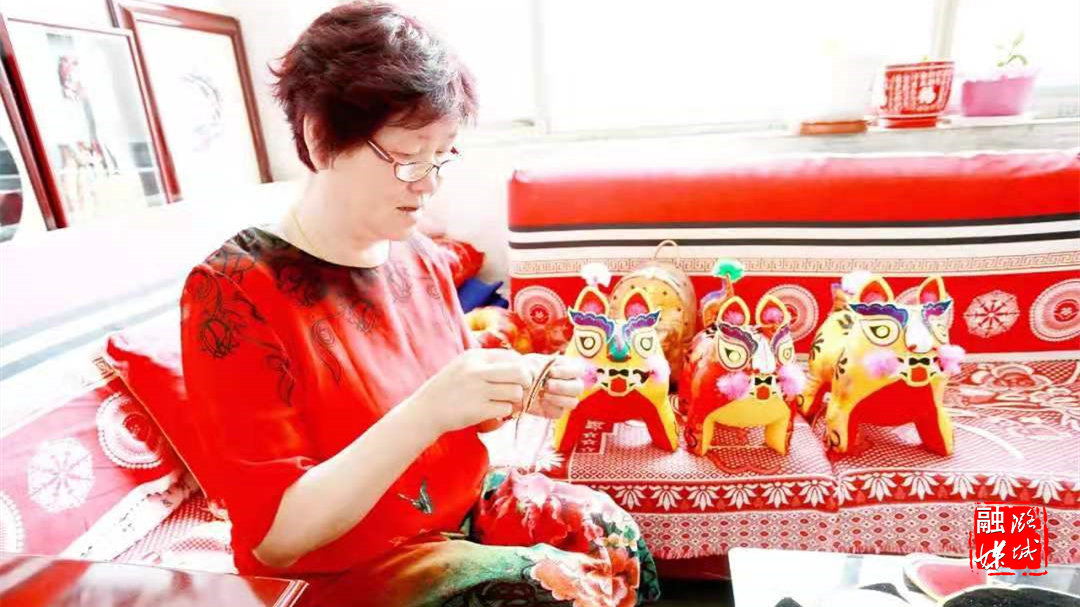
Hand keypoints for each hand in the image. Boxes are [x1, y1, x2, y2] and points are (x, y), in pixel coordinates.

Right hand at [407, 348, 533, 435]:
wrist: (425, 411)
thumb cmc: (448, 389)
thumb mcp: (464, 366)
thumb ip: (487, 364)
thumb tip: (522, 368)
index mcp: (475, 356)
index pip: (513, 357)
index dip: (522, 369)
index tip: (518, 379)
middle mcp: (477, 370)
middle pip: (520, 372)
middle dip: (526, 383)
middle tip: (520, 391)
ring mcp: (478, 390)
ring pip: (516, 392)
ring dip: (514, 401)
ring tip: (503, 404)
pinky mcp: (478, 410)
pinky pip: (506, 409)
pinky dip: (504, 414)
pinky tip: (494, 414)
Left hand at [521, 353, 585, 420]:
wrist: (516, 384)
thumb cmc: (527, 369)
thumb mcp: (532, 362)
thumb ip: (541, 366)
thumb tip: (546, 372)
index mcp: (569, 368)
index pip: (578, 370)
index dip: (566, 372)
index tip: (551, 372)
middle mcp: (571, 384)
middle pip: (578, 388)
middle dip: (562, 386)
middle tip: (547, 385)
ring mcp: (566, 399)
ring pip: (572, 402)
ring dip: (557, 398)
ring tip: (543, 394)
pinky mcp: (557, 411)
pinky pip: (559, 412)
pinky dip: (549, 407)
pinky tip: (540, 401)